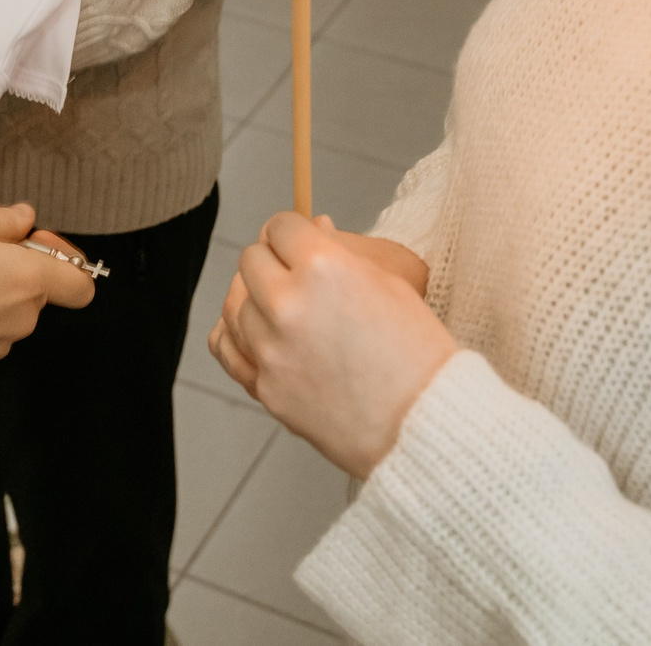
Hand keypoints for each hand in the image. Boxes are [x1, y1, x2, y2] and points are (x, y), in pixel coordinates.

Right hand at [0, 203, 97, 367]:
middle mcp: (24, 316)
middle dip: (12, 271)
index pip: (80, 285)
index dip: (64, 262)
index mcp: (31, 279)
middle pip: (36, 292)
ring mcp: (0, 342)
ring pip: (7, 311)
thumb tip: (25, 217)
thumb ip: (2, 220)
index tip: (33, 246)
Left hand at [207, 213, 456, 480]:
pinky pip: (226, 346)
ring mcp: (270, 347)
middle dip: (272, 261)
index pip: (281, 226)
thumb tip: (315, 226)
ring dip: (255, 299)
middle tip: (294, 274)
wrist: (424, 425)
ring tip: (282, 308)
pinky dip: (235, 333)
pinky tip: (252, 330)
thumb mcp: (392, 284)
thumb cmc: (419, 353)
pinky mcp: (264, 385)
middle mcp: (287, 302)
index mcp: (323, 266)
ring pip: (235, 303)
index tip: (300, 241)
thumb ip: (342, 252)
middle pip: (251, 260)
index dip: (293, 231)